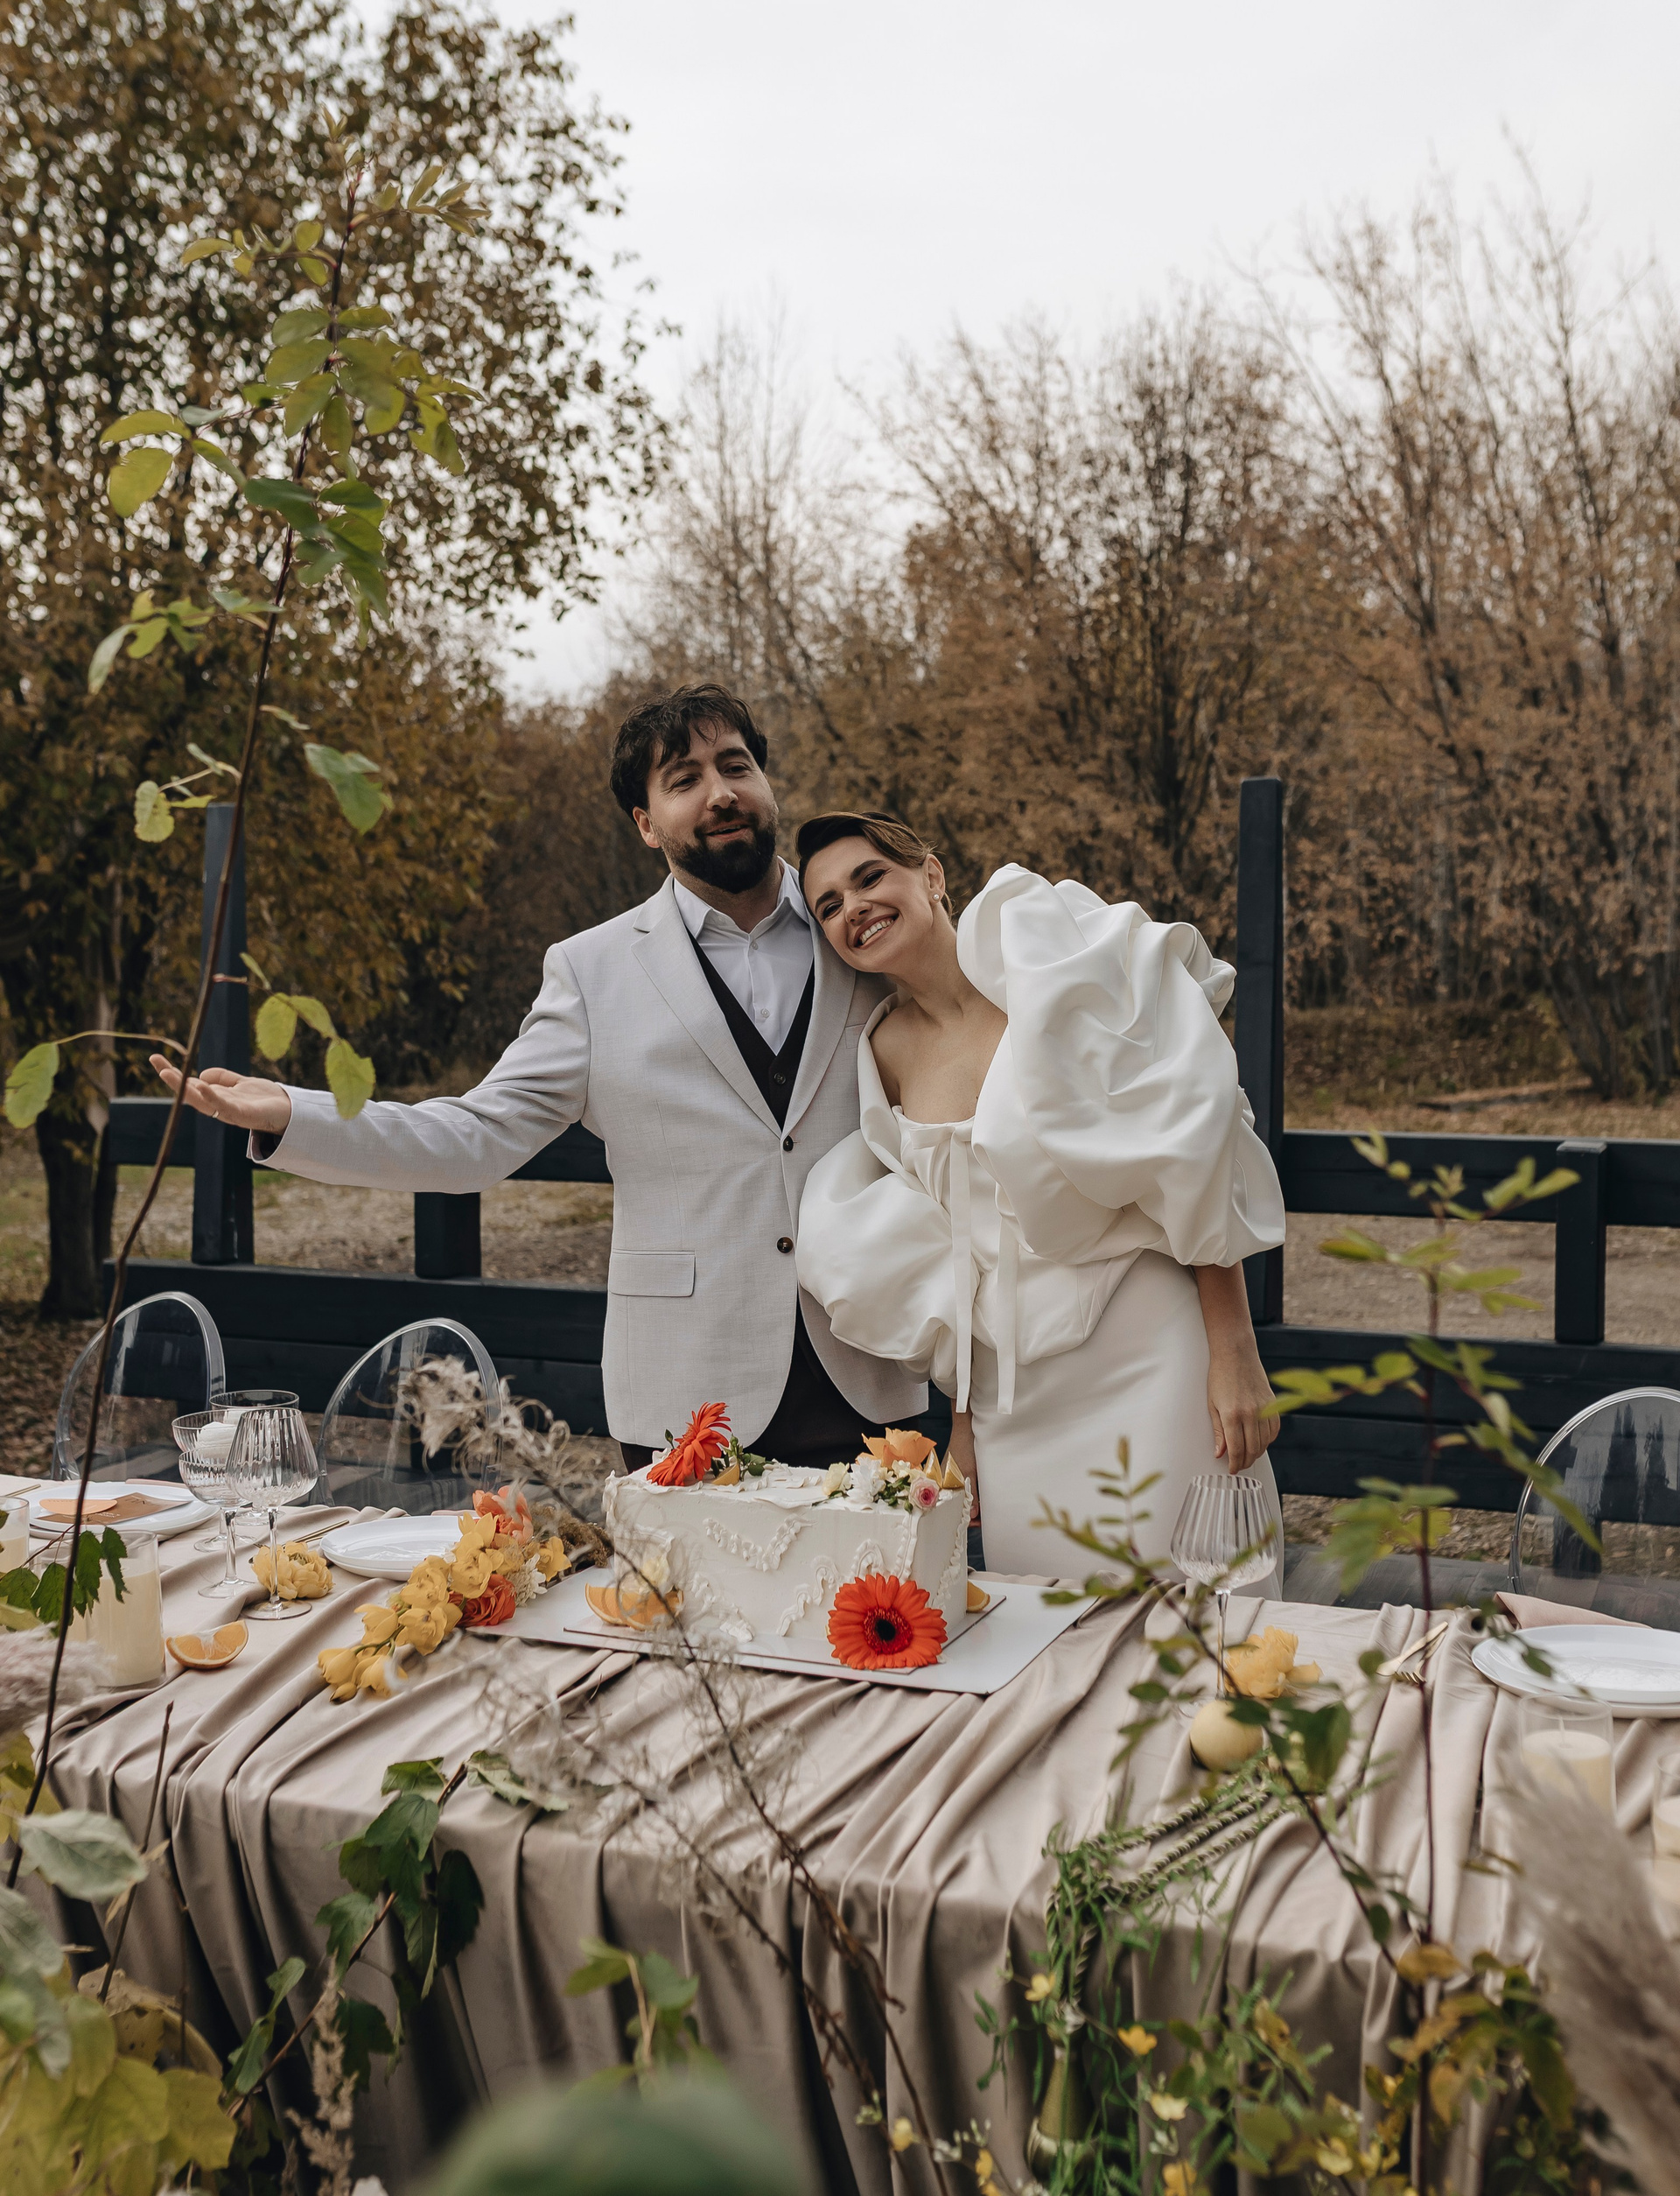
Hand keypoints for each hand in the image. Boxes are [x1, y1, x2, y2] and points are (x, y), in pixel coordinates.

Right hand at [149, 1055, 291, 1138]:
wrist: (291, 1111)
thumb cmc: (266, 1099)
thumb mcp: (241, 1083)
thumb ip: (223, 1078)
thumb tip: (200, 1075)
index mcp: (218, 1097)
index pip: (191, 1085)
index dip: (174, 1074)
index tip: (156, 1059)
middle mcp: (220, 1106)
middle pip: (191, 1094)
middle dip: (173, 1081)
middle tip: (157, 1065)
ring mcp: (230, 1112)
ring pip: (202, 1102)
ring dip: (185, 1089)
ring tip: (170, 1074)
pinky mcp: (244, 1115)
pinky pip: (224, 1107)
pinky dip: (212, 1097)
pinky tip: (201, 1085)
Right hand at [945, 1409, 980, 1522]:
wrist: (966, 1429)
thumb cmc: (964, 1448)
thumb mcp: (969, 1473)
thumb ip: (971, 1495)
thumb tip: (974, 1515)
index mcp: (940, 1485)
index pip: (948, 1509)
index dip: (962, 1517)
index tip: (976, 1523)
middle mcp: (944, 1484)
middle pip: (955, 1505)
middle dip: (968, 1513)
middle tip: (982, 1520)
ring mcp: (951, 1479)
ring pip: (960, 1499)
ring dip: (971, 1505)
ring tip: (983, 1512)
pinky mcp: (958, 1475)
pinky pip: (963, 1491)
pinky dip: (971, 1497)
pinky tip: (980, 1500)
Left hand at [1206, 1336, 1279, 1474]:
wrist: (1236, 1354)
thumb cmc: (1220, 1378)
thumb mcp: (1213, 1405)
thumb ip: (1218, 1432)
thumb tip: (1220, 1454)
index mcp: (1232, 1415)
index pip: (1236, 1450)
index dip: (1234, 1464)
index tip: (1231, 1470)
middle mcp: (1250, 1413)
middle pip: (1252, 1450)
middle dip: (1245, 1462)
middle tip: (1239, 1466)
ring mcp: (1264, 1408)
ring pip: (1265, 1442)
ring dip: (1257, 1453)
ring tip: (1247, 1456)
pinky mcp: (1273, 1404)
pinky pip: (1274, 1430)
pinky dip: (1268, 1440)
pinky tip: (1260, 1441)